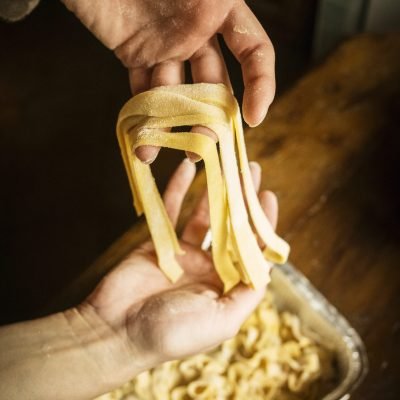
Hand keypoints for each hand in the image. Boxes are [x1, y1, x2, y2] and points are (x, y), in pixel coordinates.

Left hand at [62, 0, 274, 160]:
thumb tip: (241, 22)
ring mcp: (166, 45)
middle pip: (214, 83)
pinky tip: (141, 140)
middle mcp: (197, 30)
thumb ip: (220, 2)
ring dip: (173, 125)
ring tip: (164, 151)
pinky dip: (143, 115)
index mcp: (219, 7)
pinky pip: (144, 89)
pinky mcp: (136, 52)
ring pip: (178, 93)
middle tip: (199, 149)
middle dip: (210, 120)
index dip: (261, 84)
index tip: (253, 117)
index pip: (254, 50)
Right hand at [79, 159, 278, 379]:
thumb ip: (246, 294)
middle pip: (231, 227)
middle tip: (250, 170)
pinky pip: (171, 210)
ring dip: (215, 190)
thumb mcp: (220, 321)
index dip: (262, 223)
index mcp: (226, 286)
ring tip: (225, 164)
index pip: (251, 249)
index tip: (267, 196)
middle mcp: (208, 267)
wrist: (116, 331)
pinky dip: (178, 189)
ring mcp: (183, 253)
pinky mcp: (159, 242)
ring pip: (203, 214)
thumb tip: (267, 268)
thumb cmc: (171, 333)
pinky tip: (187, 169)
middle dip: (242, 199)